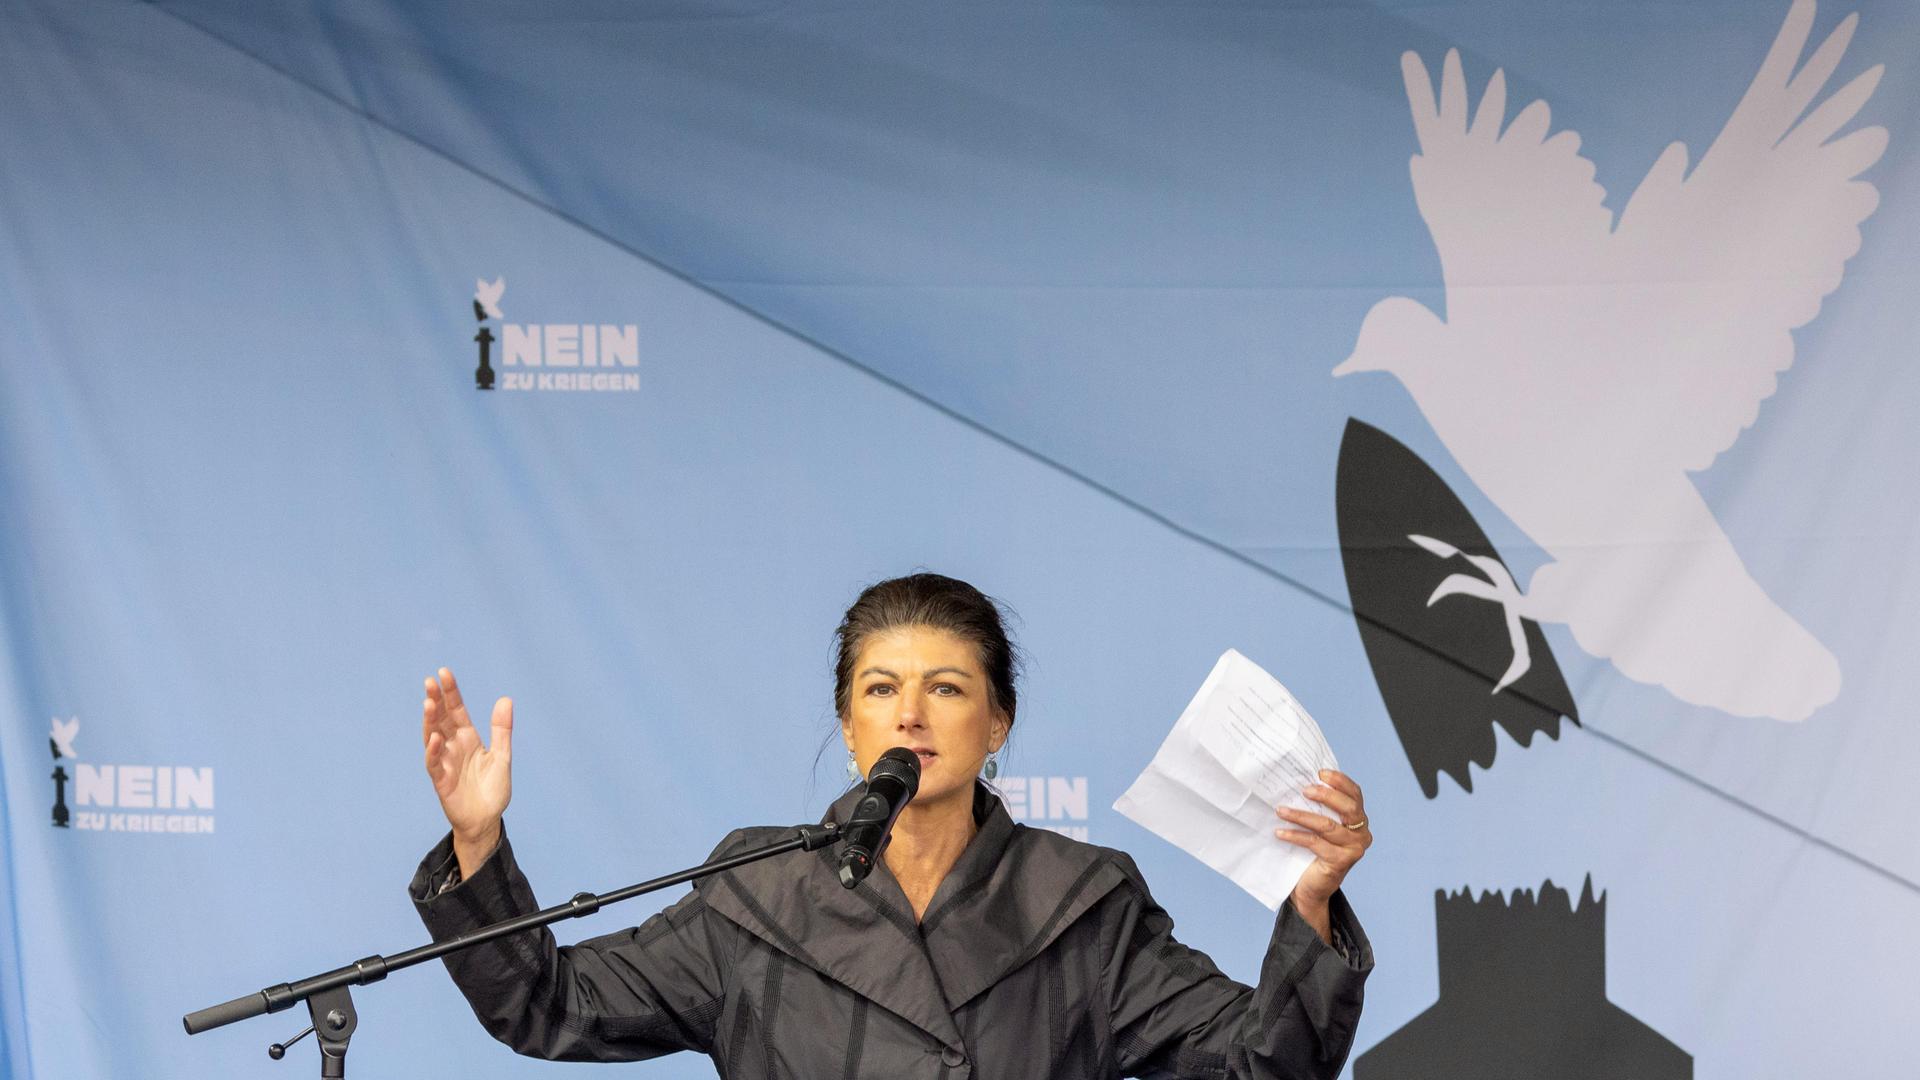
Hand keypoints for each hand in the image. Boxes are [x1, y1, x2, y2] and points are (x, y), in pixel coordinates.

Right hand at [421, 668, 512, 875]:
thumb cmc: (492, 788)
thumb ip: (501, 729)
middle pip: (441, 719)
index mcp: (468, 738)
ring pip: (433, 737)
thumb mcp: (502, 755)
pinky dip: (433, 751)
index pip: (456, 710)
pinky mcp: (441, 781)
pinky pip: (434, 763)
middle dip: (436, 700)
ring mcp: (445, 762)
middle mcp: (453, 747)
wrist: (487, 820)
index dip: (451, 692)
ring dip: (430, 721)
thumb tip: (505, 698)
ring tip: (429, 703)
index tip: (444, 672)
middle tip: (430, 681)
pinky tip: (435, 738)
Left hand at [1275, 769, 1370, 943]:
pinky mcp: (1341, 862)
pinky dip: (1296, 836)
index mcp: (1359, 820)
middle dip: (1326, 795)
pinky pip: (1316, 843)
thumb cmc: (1312, 850)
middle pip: (1348, 807)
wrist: (1310, 886)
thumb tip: (1298, 780)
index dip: (1340, 781)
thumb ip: (1318, 806)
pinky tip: (1280, 832)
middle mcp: (1362, 833)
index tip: (1320, 772)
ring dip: (1301, 816)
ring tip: (1280, 810)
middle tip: (1304, 790)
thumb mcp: (1318, 825)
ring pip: (1328, 825)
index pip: (1355, 794)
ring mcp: (1354, 849)